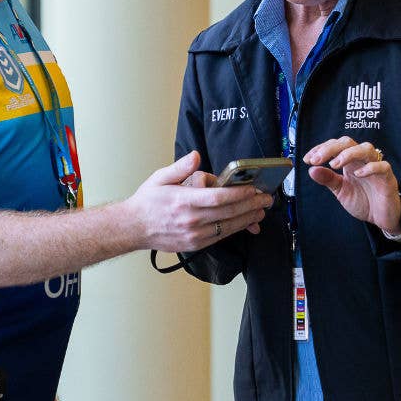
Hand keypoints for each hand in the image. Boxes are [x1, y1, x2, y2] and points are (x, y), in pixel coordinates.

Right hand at [129, 151, 270, 250]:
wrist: (134, 228)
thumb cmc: (148, 202)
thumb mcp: (160, 177)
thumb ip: (180, 167)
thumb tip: (196, 156)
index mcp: (183, 201)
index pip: (218, 198)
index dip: (239, 194)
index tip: (253, 189)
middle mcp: (191, 220)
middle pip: (228, 213)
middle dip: (250, 205)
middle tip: (266, 199)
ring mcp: (194, 235)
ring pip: (228, 227)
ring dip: (247, 218)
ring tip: (261, 210)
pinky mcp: (195, 244)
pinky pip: (221, 236)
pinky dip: (235, 229)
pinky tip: (246, 222)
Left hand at [304, 138, 400, 234]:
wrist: (381, 218)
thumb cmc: (364, 201)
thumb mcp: (340, 191)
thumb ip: (328, 179)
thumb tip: (311, 170)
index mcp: (350, 162)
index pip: (335, 146)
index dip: (321, 149)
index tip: (308, 159)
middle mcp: (362, 160)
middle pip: (348, 142)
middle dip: (330, 148)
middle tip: (316, 159)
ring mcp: (376, 167)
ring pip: (365, 148)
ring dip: (348, 153)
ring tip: (334, 164)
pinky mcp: (388, 178)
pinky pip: (382, 166)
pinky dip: (370, 167)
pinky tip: (357, 174)